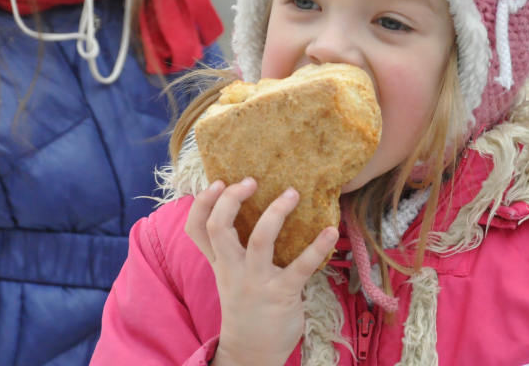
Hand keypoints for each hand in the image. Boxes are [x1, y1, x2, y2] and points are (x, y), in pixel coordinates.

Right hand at [186, 178, 337, 365]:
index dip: (202, 202)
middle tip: (251, 180)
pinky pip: (300, 267)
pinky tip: (331, 230)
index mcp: (220, 262)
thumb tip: (246, 207)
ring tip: (292, 193)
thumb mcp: (229, 276)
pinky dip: (317, 246)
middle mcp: (233, 268)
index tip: (217, 182)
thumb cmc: (246, 304)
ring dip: (276, 212)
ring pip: (259, 239)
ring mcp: (257, 281)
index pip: (197, 228)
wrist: (252, 352)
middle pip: (219, 227)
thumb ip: (232, 248)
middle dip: (231, 199)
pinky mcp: (282, 293)